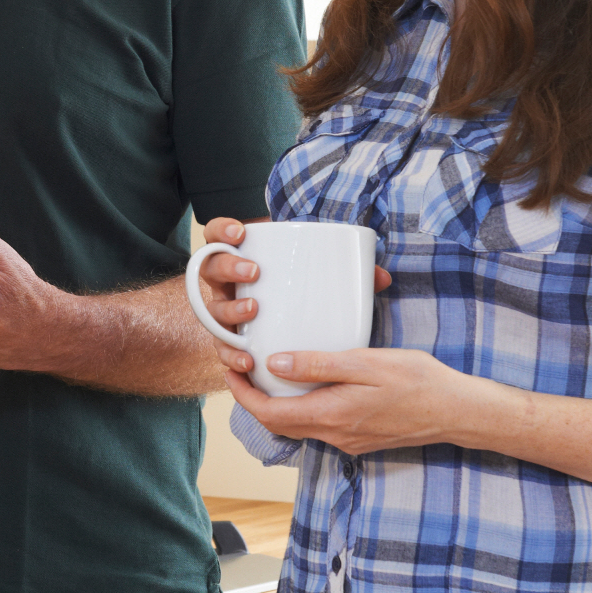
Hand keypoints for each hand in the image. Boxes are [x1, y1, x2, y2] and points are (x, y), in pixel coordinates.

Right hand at [199, 215, 393, 363]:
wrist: (299, 333)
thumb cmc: (306, 295)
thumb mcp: (324, 277)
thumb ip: (350, 274)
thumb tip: (381, 277)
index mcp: (242, 258)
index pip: (217, 235)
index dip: (221, 230)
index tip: (242, 232)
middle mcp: (227, 285)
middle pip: (210, 270)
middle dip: (228, 267)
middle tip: (254, 272)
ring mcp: (226, 314)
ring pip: (213, 310)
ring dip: (229, 310)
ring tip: (252, 311)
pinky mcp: (233, 344)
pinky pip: (223, 350)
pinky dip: (231, 356)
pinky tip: (248, 361)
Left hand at [224, 345, 500, 455]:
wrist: (456, 412)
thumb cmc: (417, 382)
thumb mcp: (366, 363)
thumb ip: (319, 366)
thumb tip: (274, 364)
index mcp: (330, 415)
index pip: (268, 413)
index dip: (242, 394)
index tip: (231, 368)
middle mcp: (333, 435)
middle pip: (277, 423)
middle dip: (254, 398)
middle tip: (244, 367)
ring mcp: (346, 440)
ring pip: (297, 426)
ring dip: (278, 404)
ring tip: (270, 372)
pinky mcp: (359, 439)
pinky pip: (319, 426)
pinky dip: (302, 407)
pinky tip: (309, 385)